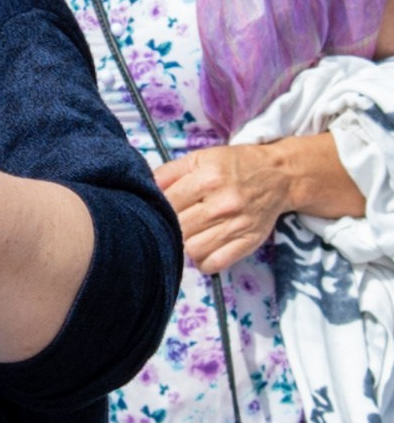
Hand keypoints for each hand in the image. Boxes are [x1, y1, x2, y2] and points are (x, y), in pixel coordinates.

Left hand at [155, 140, 346, 275]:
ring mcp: (236, 226)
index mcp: (208, 178)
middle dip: (170, 227)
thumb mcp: (200, 158)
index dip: (157, 208)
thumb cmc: (234, 166)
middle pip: (176, 229)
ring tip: (189, 234)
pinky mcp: (248, 243)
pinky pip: (212, 264)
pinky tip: (202, 248)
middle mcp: (222, 203)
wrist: (280, 175)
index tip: (158, 209)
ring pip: (190, 250)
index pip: (165, 204)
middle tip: (175, 222)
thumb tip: (143, 190)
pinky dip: (202, 261)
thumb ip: (168, 173)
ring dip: (183, 246)